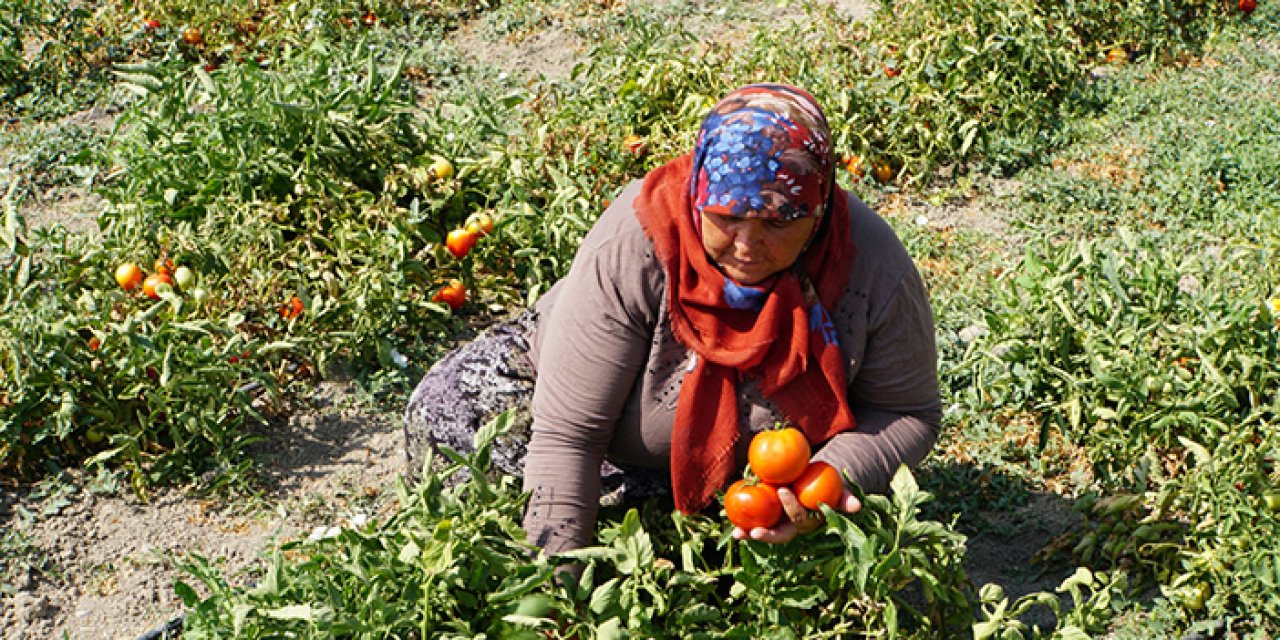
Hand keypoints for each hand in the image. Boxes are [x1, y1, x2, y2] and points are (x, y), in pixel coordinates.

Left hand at [731, 486, 860, 543]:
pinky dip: (741, 521)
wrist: (809, 478)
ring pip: (764, 531)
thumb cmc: (824, 483)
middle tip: (755, 531)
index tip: (783, 490)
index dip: (792, 507)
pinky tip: (729, 518)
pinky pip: (753, 520)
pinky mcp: (766, 517)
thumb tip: (856, 506)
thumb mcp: (836, 488)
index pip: (800, 517)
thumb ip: (844, 497)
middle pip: (780, 534)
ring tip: (737, 533)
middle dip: (768, 536)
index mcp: (808, 520)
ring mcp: (778, 523)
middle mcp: (792, 526)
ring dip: (750, 534)